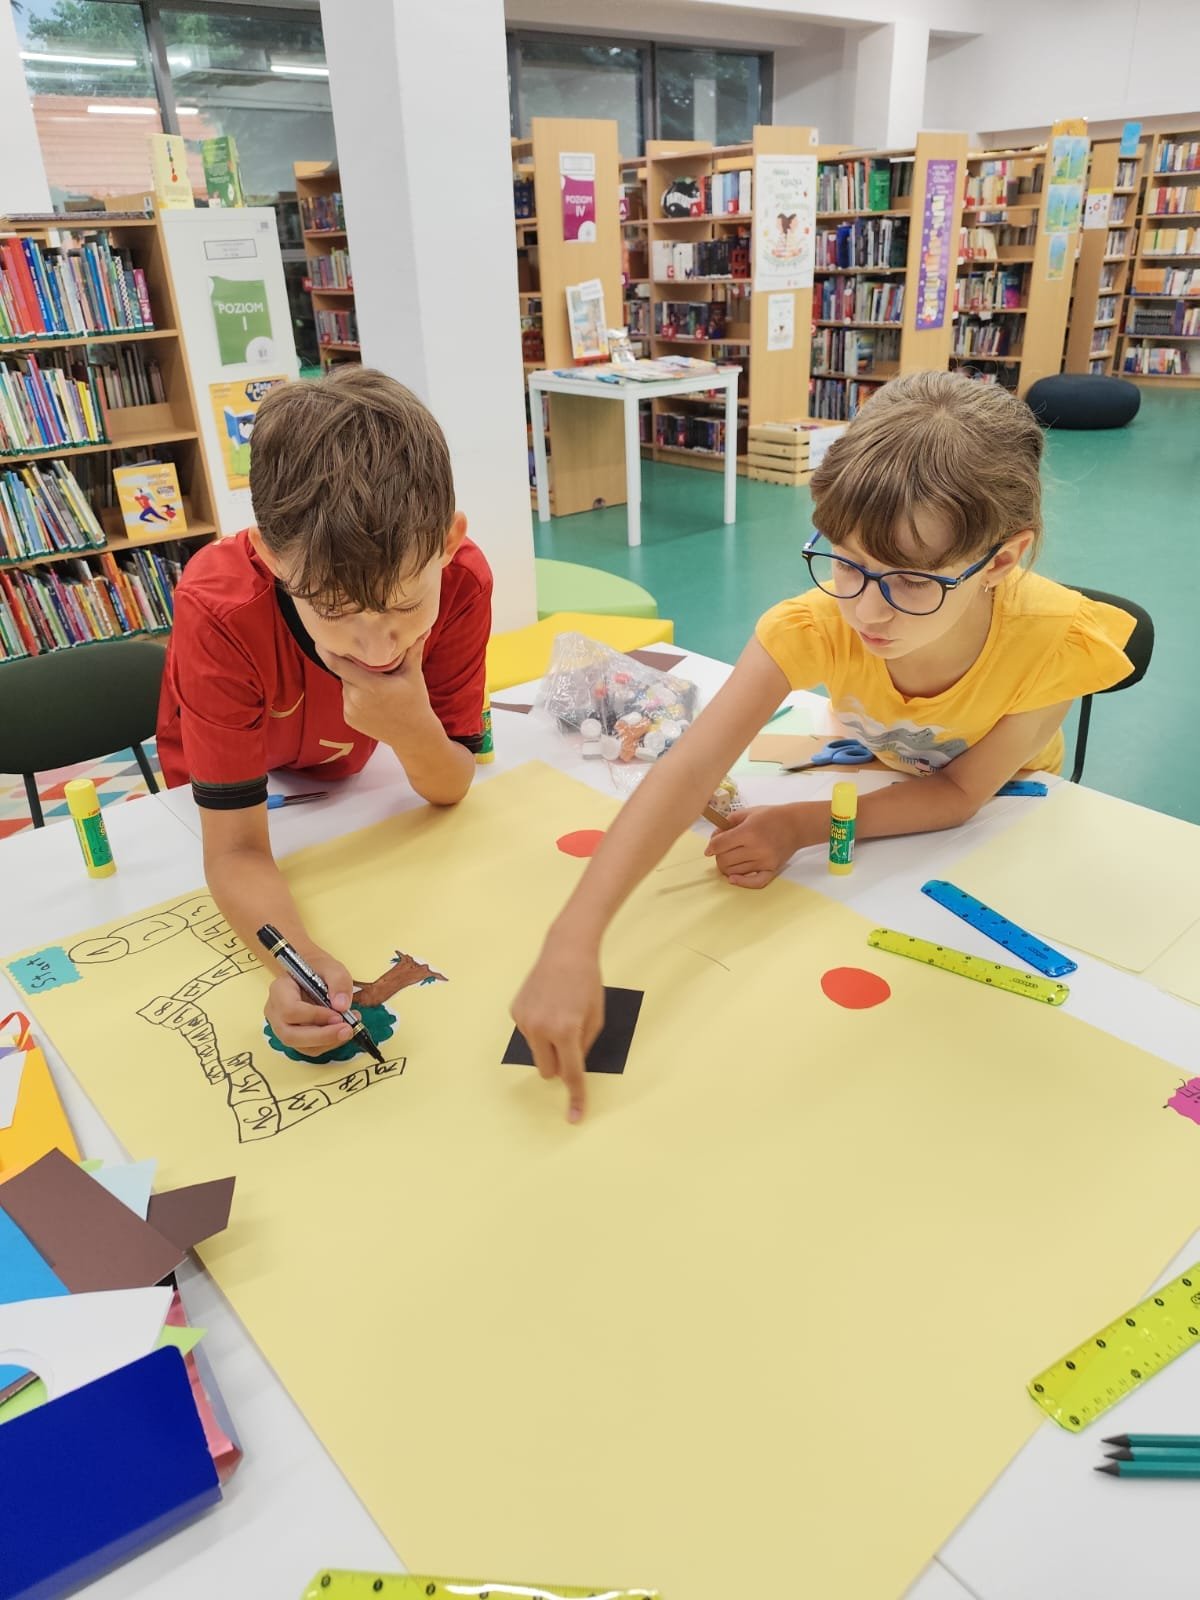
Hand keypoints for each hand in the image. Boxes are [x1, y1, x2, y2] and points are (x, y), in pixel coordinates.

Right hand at [264, 946, 356, 1057]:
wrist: (312, 973)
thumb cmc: (318, 969)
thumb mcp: (332, 968)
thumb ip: (339, 982)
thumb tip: (341, 1006)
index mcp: (279, 990)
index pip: (290, 1010)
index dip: (314, 1016)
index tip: (338, 1014)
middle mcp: (275, 1012)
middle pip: (290, 1035)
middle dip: (322, 1036)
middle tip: (348, 1030)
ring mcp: (282, 1027)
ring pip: (301, 1046)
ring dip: (328, 1041)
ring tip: (350, 1027)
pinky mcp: (294, 1037)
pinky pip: (310, 1048)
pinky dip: (329, 1043)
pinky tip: (342, 1030)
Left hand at [318, 632, 431, 745]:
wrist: (413, 736)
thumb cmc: (415, 703)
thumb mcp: (414, 675)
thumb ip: (412, 650)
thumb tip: (422, 628)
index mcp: (370, 686)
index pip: (338, 665)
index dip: (327, 652)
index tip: (320, 640)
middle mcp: (356, 699)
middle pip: (343, 673)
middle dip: (350, 665)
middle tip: (362, 660)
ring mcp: (351, 711)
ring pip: (345, 686)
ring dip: (353, 680)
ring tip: (374, 683)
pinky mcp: (349, 719)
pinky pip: (347, 699)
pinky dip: (354, 694)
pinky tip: (372, 699)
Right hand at [511, 940, 604, 1123]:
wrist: (565, 950)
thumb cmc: (588, 983)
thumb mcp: (596, 1017)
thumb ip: (584, 1047)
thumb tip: (572, 1069)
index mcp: (565, 1031)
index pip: (571, 1074)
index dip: (575, 1097)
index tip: (574, 1117)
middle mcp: (540, 1028)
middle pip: (547, 1071)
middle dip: (560, 1065)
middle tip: (572, 1041)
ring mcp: (523, 1020)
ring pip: (536, 1052)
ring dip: (548, 1044)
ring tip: (559, 1014)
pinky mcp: (514, 1011)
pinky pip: (528, 1034)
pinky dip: (538, 1028)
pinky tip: (546, 1005)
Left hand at [704, 804, 806, 888]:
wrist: (796, 825)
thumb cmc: (771, 816)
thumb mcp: (747, 813)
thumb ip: (727, 824)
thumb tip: (713, 839)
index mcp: (748, 832)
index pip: (719, 845)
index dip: (711, 847)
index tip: (710, 849)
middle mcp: (756, 848)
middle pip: (724, 860)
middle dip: (719, 856)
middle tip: (723, 850)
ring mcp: (764, 861)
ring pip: (734, 872)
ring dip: (727, 867)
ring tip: (731, 858)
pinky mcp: (772, 870)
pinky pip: (754, 882)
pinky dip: (742, 882)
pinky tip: (733, 879)